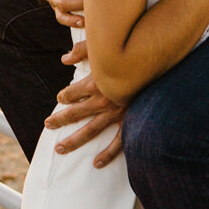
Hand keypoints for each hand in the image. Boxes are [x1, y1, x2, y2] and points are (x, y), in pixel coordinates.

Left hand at [43, 41, 125, 166]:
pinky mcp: (131, 122)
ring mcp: (117, 114)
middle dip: (60, 119)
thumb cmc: (132, 52)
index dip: (64, 95)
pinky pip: (118, 143)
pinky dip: (107, 154)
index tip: (61, 97)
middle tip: (48, 124)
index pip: (72, 93)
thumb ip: (83, 50)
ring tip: (59, 149)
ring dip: (73, 141)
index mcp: (96, 82)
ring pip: (90, 131)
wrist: (160, 65)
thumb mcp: (105, 45)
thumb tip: (64, 58)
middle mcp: (104, 100)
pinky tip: (96, 164)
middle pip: (75, 113)